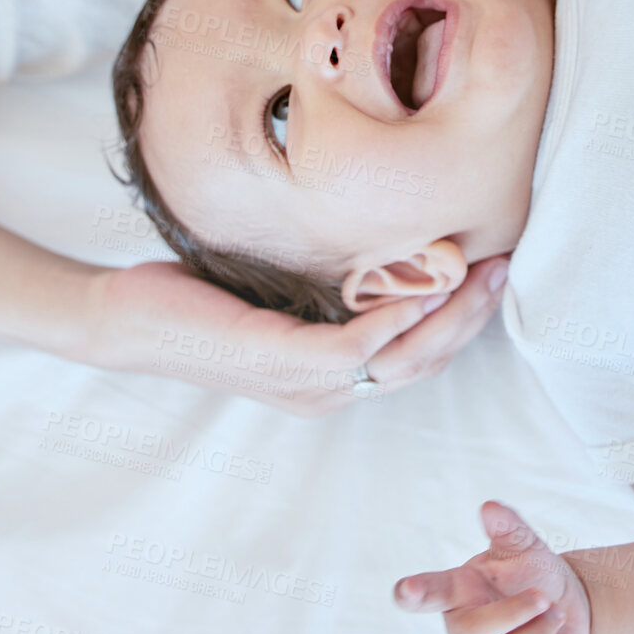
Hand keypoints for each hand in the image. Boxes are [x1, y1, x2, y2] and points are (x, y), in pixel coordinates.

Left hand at [85, 255, 508, 413]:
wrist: (126, 323)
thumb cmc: (197, 302)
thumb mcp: (280, 289)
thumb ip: (331, 283)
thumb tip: (381, 240)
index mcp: (330, 378)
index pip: (418, 358)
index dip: (463, 320)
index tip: (494, 269)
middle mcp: (327, 392)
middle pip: (425, 363)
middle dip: (473, 316)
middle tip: (508, 265)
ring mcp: (308, 385)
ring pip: (405, 358)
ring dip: (452, 315)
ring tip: (484, 269)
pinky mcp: (285, 364)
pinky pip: (362, 345)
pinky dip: (401, 316)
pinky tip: (427, 283)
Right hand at [395, 501, 590, 633]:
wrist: (567, 605)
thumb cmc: (533, 570)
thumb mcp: (523, 544)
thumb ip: (506, 526)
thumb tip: (489, 506)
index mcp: (460, 588)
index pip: (432, 591)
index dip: (416, 592)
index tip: (404, 590)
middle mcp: (463, 626)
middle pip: (472, 632)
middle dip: (514, 614)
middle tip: (545, 598)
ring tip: (555, 615)